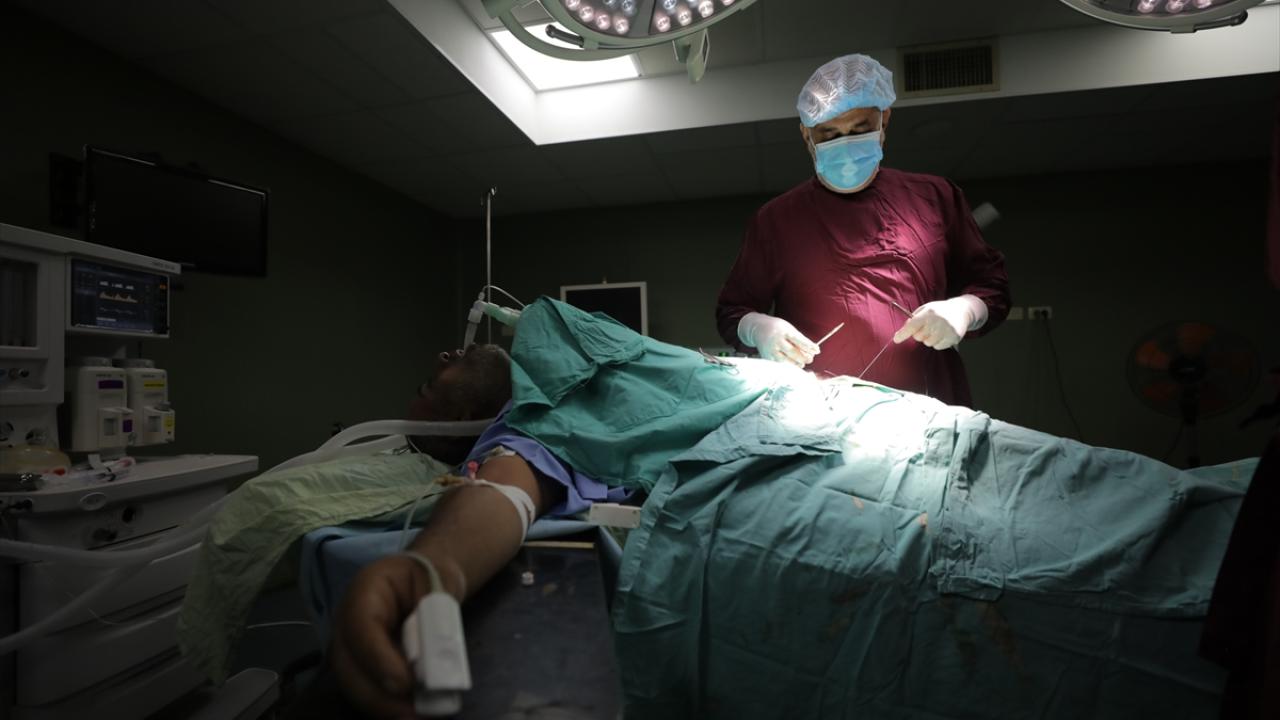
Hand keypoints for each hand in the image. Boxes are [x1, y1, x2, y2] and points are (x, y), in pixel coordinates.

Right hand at [331, 555, 432, 718]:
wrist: (422, 577)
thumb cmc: (429, 575)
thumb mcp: (440, 585)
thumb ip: (437, 619)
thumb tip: (437, 660)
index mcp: (365, 589)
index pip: (361, 626)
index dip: (378, 658)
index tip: (403, 684)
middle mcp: (347, 619)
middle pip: (348, 662)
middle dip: (377, 694)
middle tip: (412, 712)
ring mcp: (349, 644)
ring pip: (352, 682)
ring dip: (381, 705)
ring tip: (415, 716)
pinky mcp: (359, 665)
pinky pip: (365, 688)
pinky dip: (386, 705)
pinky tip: (410, 713)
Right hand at [738, 312, 819, 366]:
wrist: (758, 328)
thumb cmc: (778, 329)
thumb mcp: (789, 329)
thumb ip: (800, 339)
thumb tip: (813, 351)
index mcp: (783, 331)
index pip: (798, 340)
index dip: (809, 346)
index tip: (817, 351)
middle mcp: (776, 341)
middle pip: (792, 352)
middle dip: (803, 357)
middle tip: (810, 359)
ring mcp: (770, 350)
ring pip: (785, 361)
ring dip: (796, 364)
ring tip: (802, 363)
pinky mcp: (766, 357)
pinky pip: (779, 365)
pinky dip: (787, 367)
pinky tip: (793, 366)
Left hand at [892, 297, 981, 349]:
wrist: (962, 310)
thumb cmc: (939, 310)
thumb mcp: (926, 309)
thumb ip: (914, 318)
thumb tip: (902, 331)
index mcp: (928, 313)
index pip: (912, 325)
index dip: (903, 334)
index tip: (896, 339)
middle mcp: (937, 321)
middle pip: (919, 337)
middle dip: (919, 334)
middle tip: (927, 328)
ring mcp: (946, 330)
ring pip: (928, 343)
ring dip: (929, 339)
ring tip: (937, 330)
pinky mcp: (953, 338)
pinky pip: (938, 347)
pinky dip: (938, 342)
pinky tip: (943, 334)